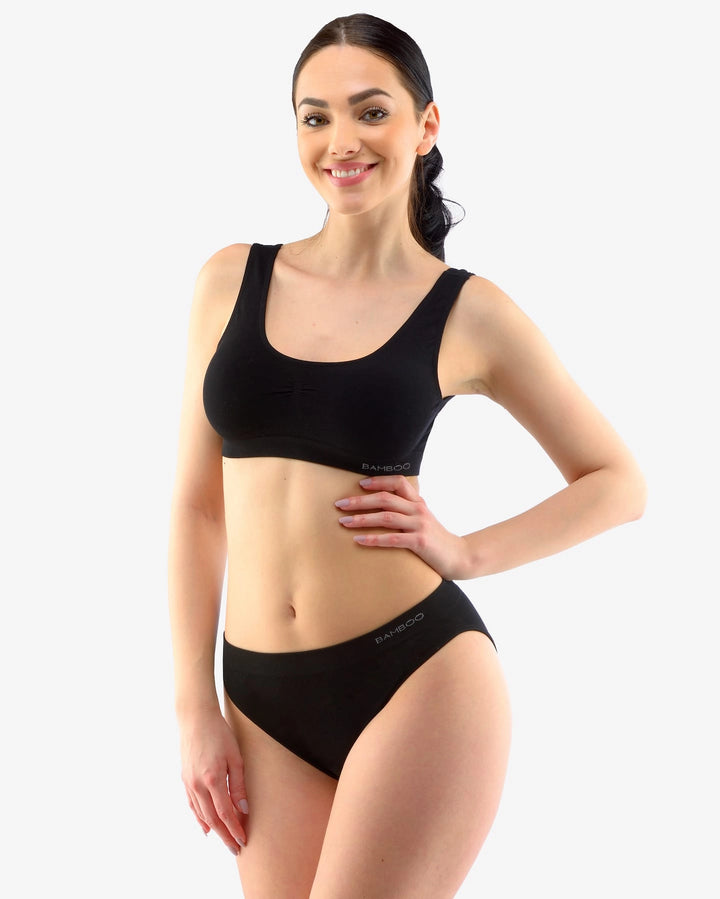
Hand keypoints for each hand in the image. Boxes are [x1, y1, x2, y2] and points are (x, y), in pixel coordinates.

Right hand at [179, 709, 248, 855]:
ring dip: (214, 829)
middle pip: (212, 818)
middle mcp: (197, 784)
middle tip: (236, 848)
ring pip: (201, 814)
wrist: (195, 719)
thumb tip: (242, 809)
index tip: (243, 840)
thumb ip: (239, 784)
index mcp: (212, 778)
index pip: (225, 812)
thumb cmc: (220, 734)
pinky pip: (192, 805)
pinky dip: (200, 818)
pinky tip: (206, 826)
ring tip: (225, 840)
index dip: (234, 828)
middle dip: (225, 835)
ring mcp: (188, 783)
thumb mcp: (235, 757)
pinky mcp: (184, 779)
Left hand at [335, 475, 471, 579]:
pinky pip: (392, 539)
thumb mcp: (422, 520)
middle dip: (360, 501)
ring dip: (362, 519)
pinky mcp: (420, 542)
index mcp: (418, 502)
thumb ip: (407, 511)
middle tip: (340, 504)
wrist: (459, 556)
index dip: (378, 481)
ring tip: (343, 522)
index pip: (397, 483)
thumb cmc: (435, 539)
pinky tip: (359, 540)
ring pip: (386, 517)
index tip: (360, 484)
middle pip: (385, 498)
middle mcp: (418, 510)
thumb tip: (382, 508)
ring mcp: (420, 525)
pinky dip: (374, 539)